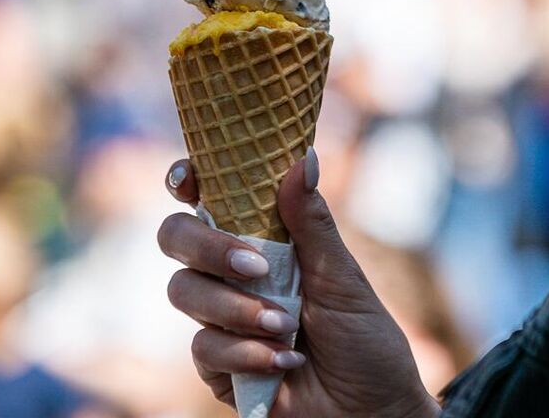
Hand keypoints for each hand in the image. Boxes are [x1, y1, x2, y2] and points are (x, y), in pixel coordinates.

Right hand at [159, 150, 440, 417]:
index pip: (213, 197)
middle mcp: (236, 272)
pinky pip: (202, 346)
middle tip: (253, 265)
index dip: (190, 179)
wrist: (370, 412)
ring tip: (286, 326)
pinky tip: (283, 361)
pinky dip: (245, 352)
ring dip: (236, 309)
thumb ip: (312, 223)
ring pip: (184, 290)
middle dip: (207, 246)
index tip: (190, 176)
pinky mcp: (217, 366)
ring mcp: (222, 318)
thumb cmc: (365, 340)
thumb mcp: (342, 277)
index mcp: (267, 238)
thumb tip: (301, 157)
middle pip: (178, 237)